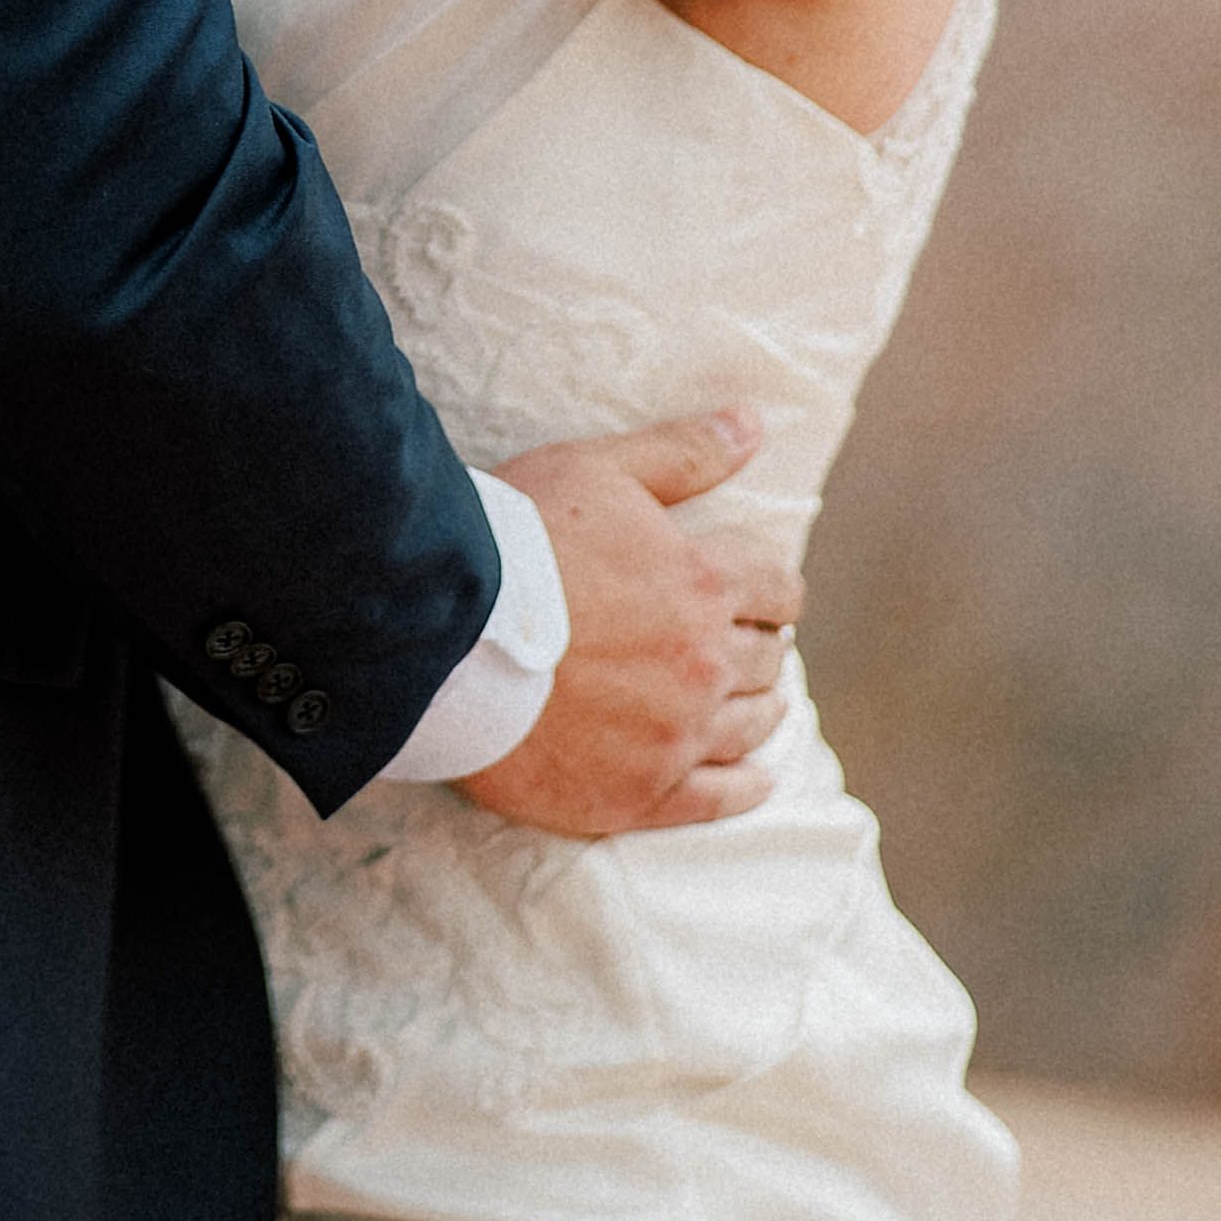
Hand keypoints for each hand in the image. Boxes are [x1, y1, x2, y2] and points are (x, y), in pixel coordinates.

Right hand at [459, 406, 797, 837]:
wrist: (442, 639)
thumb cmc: (515, 545)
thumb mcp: (599, 472)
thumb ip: (683, 452)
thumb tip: (752, 422)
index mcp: (703, 585)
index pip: (778, 589)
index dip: (774, 588)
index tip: (764, 594)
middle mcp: (703, 664)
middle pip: (766, 659)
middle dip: (758, 644)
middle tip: (739, 643)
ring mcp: (675, 735)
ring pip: (750, 726)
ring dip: (759, 708)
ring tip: (753, 702)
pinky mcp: (639, 792)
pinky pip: (717, 798)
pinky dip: (746, 787)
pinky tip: (757, 778)